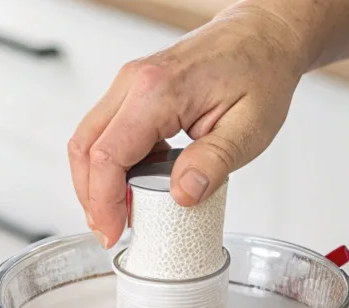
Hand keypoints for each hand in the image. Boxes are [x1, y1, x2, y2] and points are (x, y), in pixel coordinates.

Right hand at [67, 2, 305, 246]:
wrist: (264, 35)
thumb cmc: (260, 72)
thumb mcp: (249, 127)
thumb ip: (213, 163)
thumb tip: (182, 195)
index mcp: (158, 91)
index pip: (107, 155)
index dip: (103, 202)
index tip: (113, 231)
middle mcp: (135, 82)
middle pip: (84, 148)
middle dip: (90, 198)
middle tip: (109, 230)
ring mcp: (131, 84)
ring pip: (88, 140)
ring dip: (95, 182)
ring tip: (119, 214)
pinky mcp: (134, 91)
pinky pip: (106, 132)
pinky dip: (109, 166)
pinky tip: (133, 187)